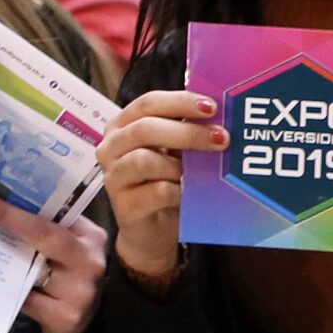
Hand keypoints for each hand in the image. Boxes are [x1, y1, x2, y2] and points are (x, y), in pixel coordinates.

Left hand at [0, 192, 107, 332]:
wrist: (85, 319)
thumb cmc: (68, 271)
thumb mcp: (66, 244)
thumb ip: (45, 226)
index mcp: (90, 237)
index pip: (50, 214)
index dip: (13, 206)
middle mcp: (89, 262)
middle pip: (44, 236)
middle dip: (6, 219)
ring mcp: (79, 292)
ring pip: (31, 271)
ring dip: (2, 258)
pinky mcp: (65, 317)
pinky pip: (27, 300)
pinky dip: (9, 290)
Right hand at [94, 90, 224, 283]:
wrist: (152, 230)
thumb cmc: (162, 183)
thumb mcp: (172, 153)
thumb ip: (183, 133)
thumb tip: (217, 119)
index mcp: (122, 125)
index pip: (148, 104)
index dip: (179, 102)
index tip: (212, 107)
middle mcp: (111, 147)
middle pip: (144, 129)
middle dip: (187, 132)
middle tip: (221, 138)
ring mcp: (113, 176)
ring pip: (145, 160)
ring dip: (179, 166)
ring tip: (197, 173)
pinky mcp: (123, 205)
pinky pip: (156, 192)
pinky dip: (178, 192)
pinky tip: (188, 195)